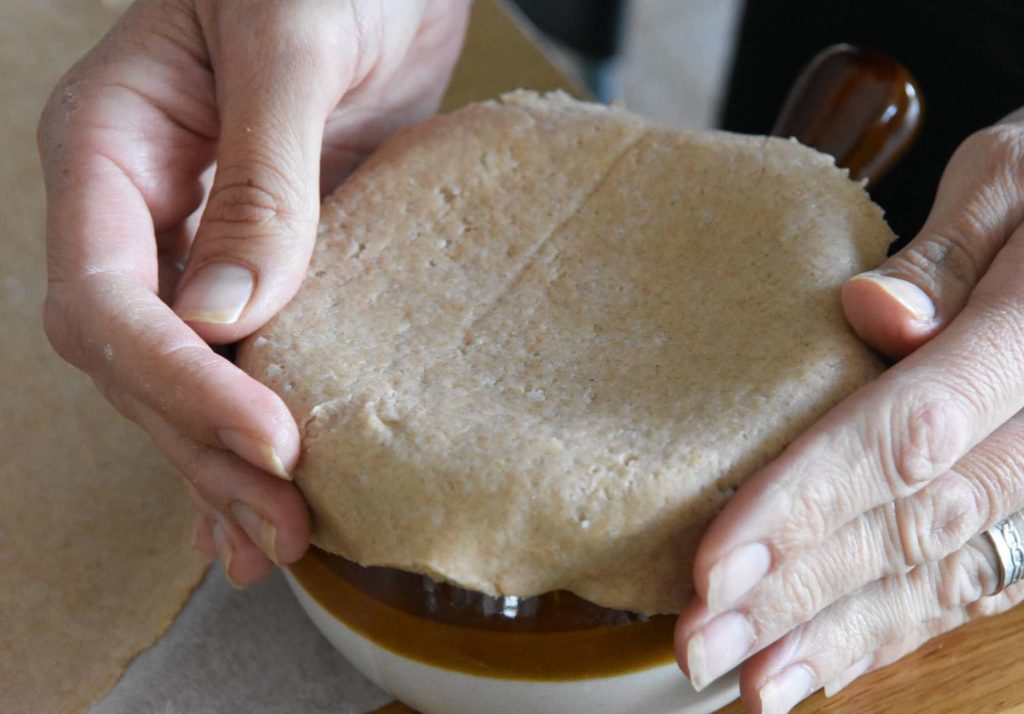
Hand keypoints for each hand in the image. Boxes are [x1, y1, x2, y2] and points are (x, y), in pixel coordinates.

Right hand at [37, 0, 468, 585]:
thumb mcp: (289, 46)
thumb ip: (260, 175)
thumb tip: (227, 314)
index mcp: (111, 149)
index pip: (107, 298)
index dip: (180, 381)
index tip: (269, 436)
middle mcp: (143, 208)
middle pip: (141, 359)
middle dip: (204, 446)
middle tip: (281, 522)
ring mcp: (204, 237)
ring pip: (190, 372)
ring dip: (224, 460)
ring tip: (278, 541)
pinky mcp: (275, 254)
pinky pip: (250, 349)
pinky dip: (253, 417)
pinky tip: (265, 490)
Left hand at [676, 110, 1023, 711]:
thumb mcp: (1016, 182)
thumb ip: (950, 256)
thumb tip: (872, 313)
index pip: (905, 434)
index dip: (805, 503)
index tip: (715, 562)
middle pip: (909, 523)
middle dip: (797, 593)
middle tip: (700, 643)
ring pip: (943, 572)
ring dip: (839, 634)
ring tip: (752, 682)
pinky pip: (975, 578)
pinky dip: (899, 627)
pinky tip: (829, 661)